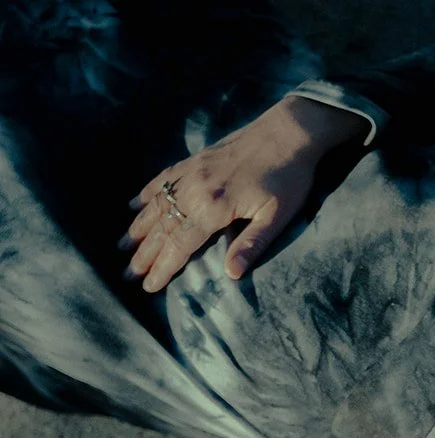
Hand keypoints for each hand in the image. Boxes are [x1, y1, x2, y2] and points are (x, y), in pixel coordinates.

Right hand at [119, 96, 366, 292]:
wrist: (289, 131)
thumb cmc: (290, 177)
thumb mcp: (278, 216)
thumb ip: (253, 244)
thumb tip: (232, 274)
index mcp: (214, 207)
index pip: (181, 244)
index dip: (164, 267)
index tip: (149, 286)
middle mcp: (195, 189)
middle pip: (163, 227)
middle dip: (144, 254)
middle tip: (127, 275)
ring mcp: (191, 171)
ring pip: (157, 204)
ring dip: (139, 227)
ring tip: (123, 246)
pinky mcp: (194, 159)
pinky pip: (163, 178)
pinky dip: (147, 194)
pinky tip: (134, 206)